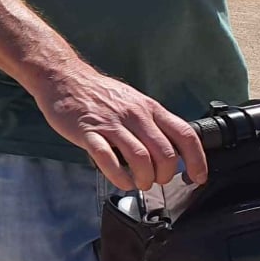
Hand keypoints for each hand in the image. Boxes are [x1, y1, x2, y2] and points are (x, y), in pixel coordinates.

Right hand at [31, 65, 208, 191]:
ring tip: (138, 183)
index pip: (185, 135)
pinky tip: (120, 181)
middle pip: (165, 153)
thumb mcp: (133, 101)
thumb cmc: (97, 93)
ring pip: (140, 159)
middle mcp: (134, 115)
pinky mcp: (88, 132)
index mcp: (148, 108)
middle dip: (165, 176)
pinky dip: (118, 177)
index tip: (196, 177)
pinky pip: (107, 159)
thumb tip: (171, 149)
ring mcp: (110, 123)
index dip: (197, 160)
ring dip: (144, 179)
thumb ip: (151, 122)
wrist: (62, 77)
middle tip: (156, 180)